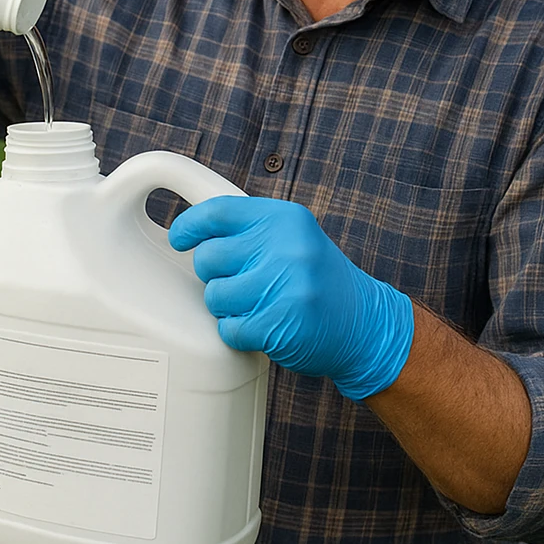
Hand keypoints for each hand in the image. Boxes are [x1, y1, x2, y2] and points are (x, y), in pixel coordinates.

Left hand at [169, 196, 414, 400]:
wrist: (364, 323)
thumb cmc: (315, 277)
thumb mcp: (291, 236)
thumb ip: (249, 229)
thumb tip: (192, 229)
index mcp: (284, 218)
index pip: (218, 211)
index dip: (190, 225)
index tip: (179, 238)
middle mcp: (285, 247)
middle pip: (208, 257)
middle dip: (213, 273)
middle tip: (237, 280)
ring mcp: (284, 286)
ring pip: (214, 295)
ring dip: (225, 305)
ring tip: (253, 304)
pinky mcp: (280, 325)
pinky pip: (228, 329)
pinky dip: (237, 332)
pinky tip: (260, 326)